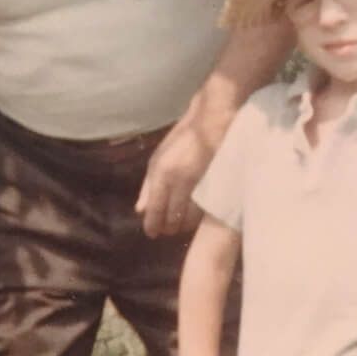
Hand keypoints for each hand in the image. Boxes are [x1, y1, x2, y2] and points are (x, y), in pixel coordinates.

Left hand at [135, 119, 212, 238]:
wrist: (214, 121)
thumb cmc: (184, 138)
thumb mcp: (159, 158)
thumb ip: (149, 185)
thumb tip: (140, 209)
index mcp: (162, 173)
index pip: (155, 209)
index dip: (153, 225)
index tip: (152, 234)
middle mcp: (178, 180)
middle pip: (172, 217)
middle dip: (169, 227)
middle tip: (168, 231)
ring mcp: (198, 183)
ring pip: (190, 217)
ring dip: (184, 225)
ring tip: (182, 226)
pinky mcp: (216, 184)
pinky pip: (204, 209)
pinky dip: (199, 217)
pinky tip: (197, 218)